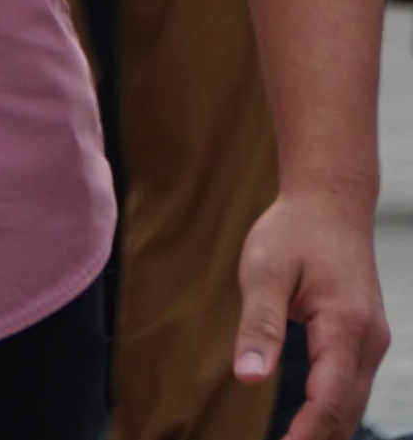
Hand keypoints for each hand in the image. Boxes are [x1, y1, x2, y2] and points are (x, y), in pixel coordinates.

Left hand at [236, 187, 386, 439]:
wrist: (331, 204)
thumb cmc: (292, 232)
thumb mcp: (263, 271)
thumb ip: (258, 325)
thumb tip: (248, 378)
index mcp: (345, 326)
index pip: (330, 398)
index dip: (306, 433)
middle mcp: (368, 340)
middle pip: (347, 409)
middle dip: (317, 439)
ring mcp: (372, 340)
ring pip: (354, 402)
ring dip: (327, 430)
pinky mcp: (364, 338)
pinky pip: (352, 386)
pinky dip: (334, 411)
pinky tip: (309, 427)